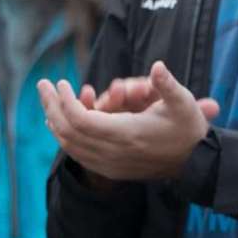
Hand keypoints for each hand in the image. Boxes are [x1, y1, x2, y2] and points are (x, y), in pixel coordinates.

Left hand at [37, 61, 217, 183]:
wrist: (194, 164)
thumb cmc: (188, 129)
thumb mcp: (184, 104)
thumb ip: (167, 85)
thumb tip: (157, 66)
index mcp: (127, 134)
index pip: (81, 120)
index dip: (65, 101)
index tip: (61, 83)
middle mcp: (114, 152)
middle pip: (68, 131)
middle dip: (51, 106)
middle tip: (43, 85)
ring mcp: (110, 164)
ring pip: (69, 145)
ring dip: (54, 121)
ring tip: (48, 101)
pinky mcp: (110, 170)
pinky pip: (77, 154)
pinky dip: (65, 137)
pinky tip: (59, 123)